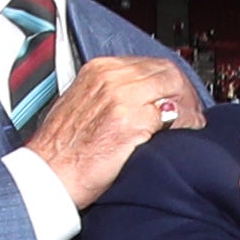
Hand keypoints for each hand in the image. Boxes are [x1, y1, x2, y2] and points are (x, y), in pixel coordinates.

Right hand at [26, 54, 199, 208]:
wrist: (47, 176)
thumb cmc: (60, 151)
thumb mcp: (81, 104)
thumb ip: (109, 94)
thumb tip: (142, 97)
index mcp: (98, 70)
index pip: (149, 63)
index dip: (171, 79)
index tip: (178, 94)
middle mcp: (110, 78)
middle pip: (166, 72)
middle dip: (185, 91)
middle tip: (192, 110)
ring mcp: (121, 98)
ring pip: (173, 89)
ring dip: (189, 106)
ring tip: (192, 123)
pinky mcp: (130, 122)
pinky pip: (173, 115)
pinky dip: (186, 122)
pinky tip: (187, 132)